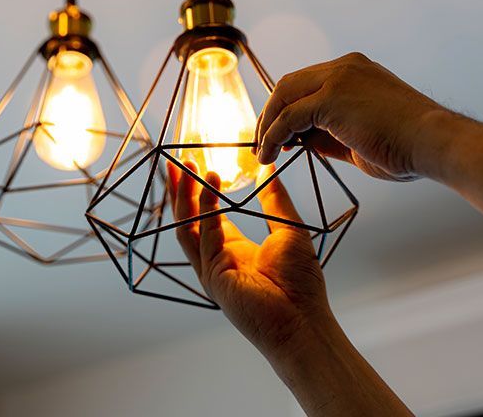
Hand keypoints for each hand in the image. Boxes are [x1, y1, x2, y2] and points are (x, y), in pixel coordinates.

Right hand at [168, 161, 331, 359]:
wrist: (303, 320)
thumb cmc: (301, 284)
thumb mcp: (289, 229)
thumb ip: (275, 199)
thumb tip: (269, 170)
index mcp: (234, 249)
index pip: (208, 216)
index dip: (200, 191)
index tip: (197, 166)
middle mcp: (218, 258)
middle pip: (190, 219)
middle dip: (182, 190)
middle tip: (179, 162)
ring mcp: (212, 269)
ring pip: (188, 227)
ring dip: (184, 197)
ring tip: (185, 169)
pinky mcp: (214, 277)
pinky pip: (205, 238)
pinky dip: (206, 211)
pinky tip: (211, 189)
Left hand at [255, 52, 447, 180]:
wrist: (435, 143)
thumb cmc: (408, 147)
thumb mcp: (359, 137)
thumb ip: (329, 134)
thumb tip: (300, 140)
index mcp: (355, 71)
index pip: (307, 83)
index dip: (287, 108)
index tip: (279, 135)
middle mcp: (344, 67)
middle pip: (290, 84)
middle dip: (271, 114)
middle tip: (262, 142)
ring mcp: (338, 78)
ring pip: (284, 96)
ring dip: (267, 125)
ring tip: (262, 152)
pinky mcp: (331, 97)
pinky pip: (289, 117)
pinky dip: (273, 135)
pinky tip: (269, 155)